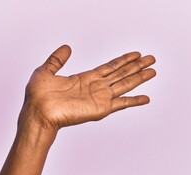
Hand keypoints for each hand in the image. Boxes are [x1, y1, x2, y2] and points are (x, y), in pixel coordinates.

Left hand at [18, 45, 155, 131]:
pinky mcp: (101, 108)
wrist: (37, 111)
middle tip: (151, 59)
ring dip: (140, 78)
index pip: (109, 67)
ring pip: (125, 84)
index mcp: (85, 78)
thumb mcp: (46, 70)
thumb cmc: (38, 95)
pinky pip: (122, 103)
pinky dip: (135, 101)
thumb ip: (57, 59)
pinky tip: (146, 97)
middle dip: (137, 66)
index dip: (123, 60)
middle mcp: (95, 87)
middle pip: (121, 73)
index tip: (135, 54)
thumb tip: (67, 47)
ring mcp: (99, 98)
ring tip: (153, 71)